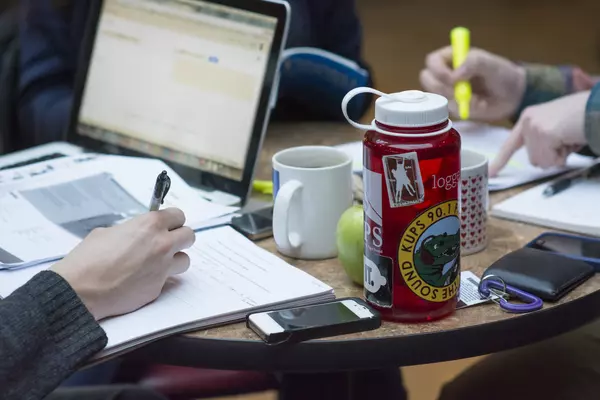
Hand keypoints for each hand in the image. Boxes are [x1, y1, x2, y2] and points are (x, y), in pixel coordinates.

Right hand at [52, 208, 195, 319]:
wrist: (80, 290)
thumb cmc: (88, 258)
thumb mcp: (107, 232)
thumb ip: (131, 231)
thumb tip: (138, 235)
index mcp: (150, 225)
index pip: (178, 215)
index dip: (172, 220)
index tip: (167, 225)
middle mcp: (162, 245)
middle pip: (189, 236)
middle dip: (179, 238)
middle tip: (166, 243)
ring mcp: (163, 268)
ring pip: (185, 260)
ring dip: (174, 260)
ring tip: (157, 264)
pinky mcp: (158, 288)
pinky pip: (167, 280)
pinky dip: (157, 279)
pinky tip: (140, 280)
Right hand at [420, 46, 526, 120]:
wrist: (513, 96)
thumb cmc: (502, 74)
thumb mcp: (491, 64)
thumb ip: (473, 62)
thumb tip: (455, 75)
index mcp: (452, 57)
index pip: (432, 61)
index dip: (437, 70)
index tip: (452, 78)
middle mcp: (445, 74)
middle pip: (427, 80)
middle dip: (442, 88)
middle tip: (459, 91)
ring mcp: (447, 91)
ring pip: (437, 96)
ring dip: (455, 99)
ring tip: (474, 97)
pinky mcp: (452, 106)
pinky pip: (448, 110)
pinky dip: (462, 109)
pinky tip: (477, 104)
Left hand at [489, 91, 589, 175]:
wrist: (598, 107)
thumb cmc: (583, 116)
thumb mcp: (555, 126)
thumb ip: (542, 139)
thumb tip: (540, 160)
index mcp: (529, 117)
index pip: (511, 144)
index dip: (501, 161)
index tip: (491, 174)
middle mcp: (527, 121)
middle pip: (533, 159)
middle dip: (553, 155)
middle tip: (567, 139)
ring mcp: (533, 128)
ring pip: (542, 162)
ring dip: (560, 156)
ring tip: (570, 137)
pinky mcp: (543, 134)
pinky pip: (552, 160)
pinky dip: (565, 155)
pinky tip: (571, 139)